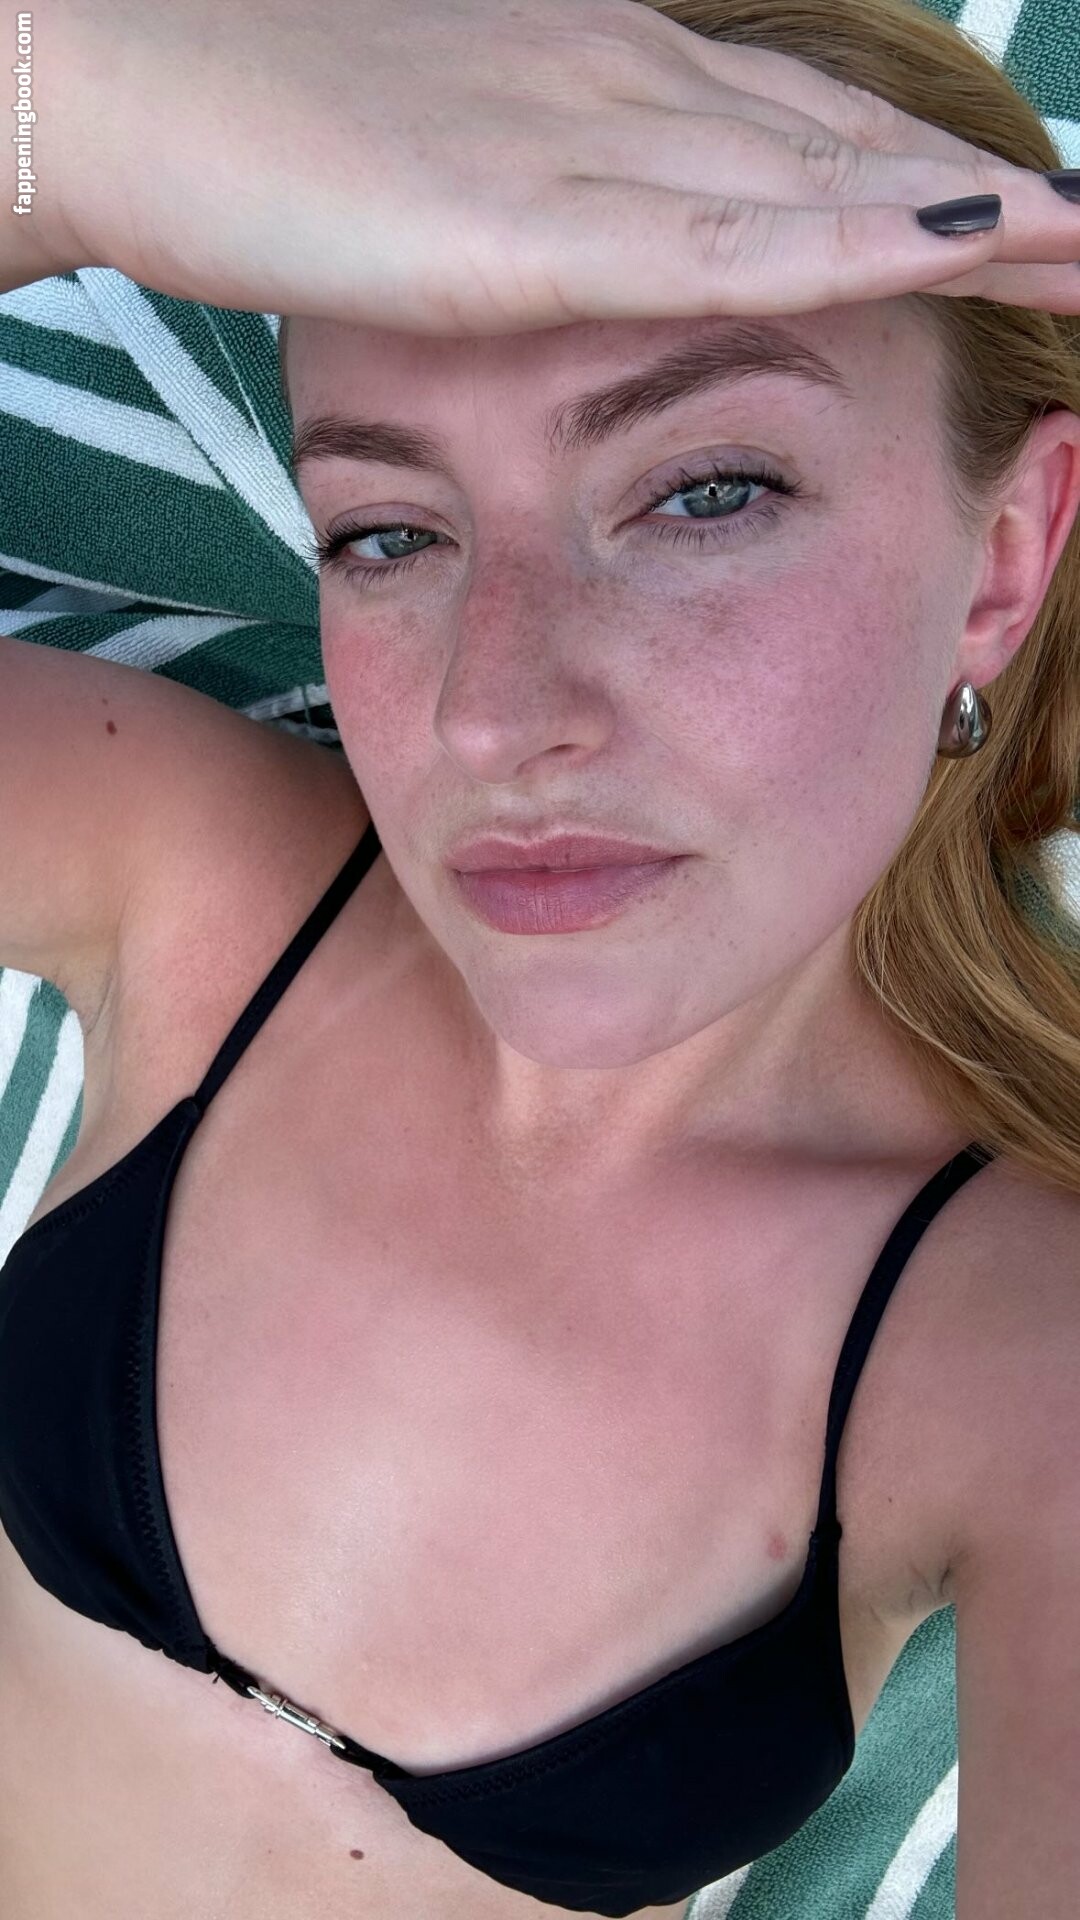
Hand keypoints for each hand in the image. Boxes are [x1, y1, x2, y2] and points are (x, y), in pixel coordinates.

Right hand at [37, 0, 1079, 332]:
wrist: (132, 78)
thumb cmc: (266, 133)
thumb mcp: (443, 165)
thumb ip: (541, 208)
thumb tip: (591, 256)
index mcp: (612, 77)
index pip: (818, 128)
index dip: (935, 178)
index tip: (1038, 224)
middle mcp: (635, 85)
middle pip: (864, 140)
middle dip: (999, 197)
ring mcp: (598, 139)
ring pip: (839, 173)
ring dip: (987, 212)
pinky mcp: (542, 218)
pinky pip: (741, 230)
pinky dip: (868, 235)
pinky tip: (976, 240)